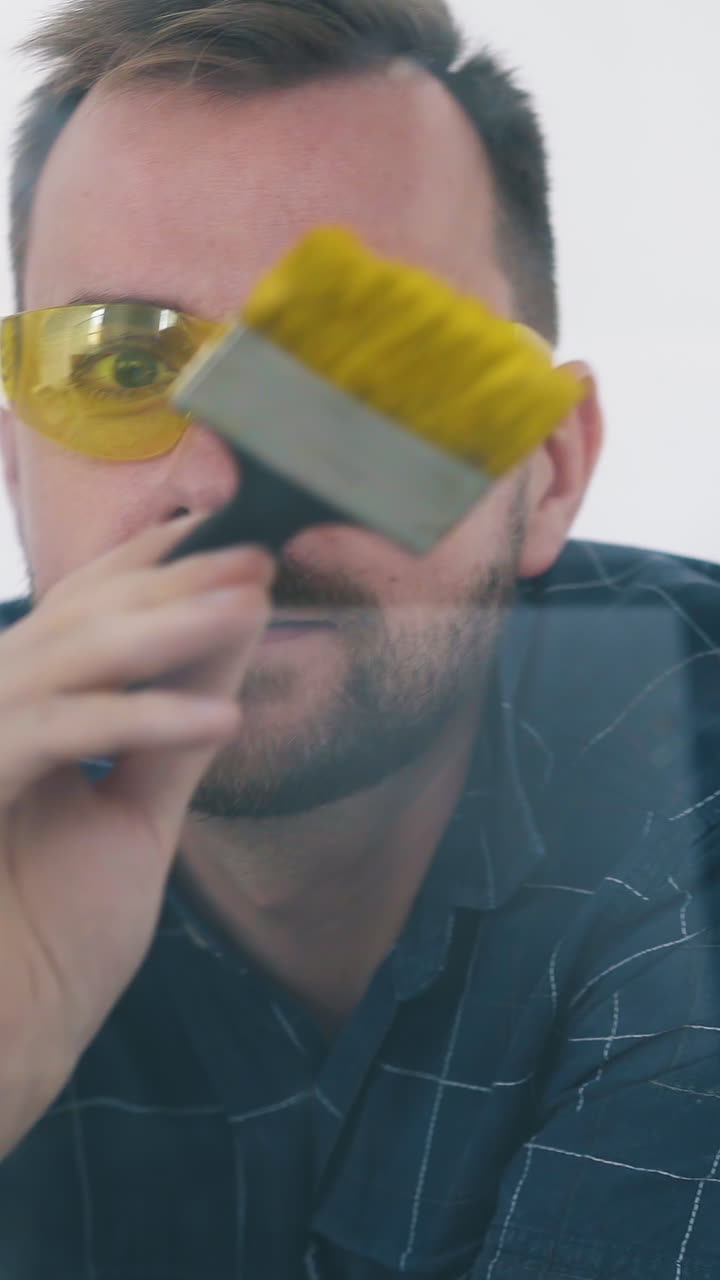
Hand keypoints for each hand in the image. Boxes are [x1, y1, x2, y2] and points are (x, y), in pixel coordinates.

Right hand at [0, 514, 274, 1158]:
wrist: (0, 1049)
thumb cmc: (52, 945)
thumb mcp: (133, 823)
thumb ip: (169, 739)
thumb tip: (228, 656)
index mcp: (18, 718)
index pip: (82, 613)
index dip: (149, 565)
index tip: (227, 534)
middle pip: (76, 617)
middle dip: (171, 583)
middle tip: (258, 558)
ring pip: (64, 658)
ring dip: (164, 628)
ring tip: (252, 605)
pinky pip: (54, 731)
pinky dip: (140, 719)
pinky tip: (220, 716)